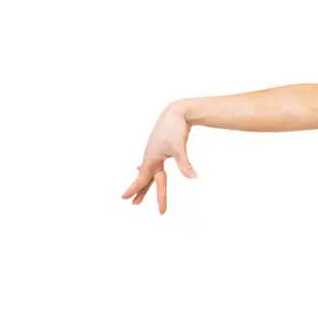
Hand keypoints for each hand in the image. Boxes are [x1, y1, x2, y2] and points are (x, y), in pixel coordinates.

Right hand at [120, 100, 197, 214]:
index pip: (142, 178)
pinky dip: (147, 170)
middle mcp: (151, 156)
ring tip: (138, 195)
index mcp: (152, 158)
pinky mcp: (160, 148)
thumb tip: (193, 177)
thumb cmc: (175, 128)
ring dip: (144, 184)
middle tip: (134, 205)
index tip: (124, 198)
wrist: (176, 112)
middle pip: (147, 179)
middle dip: (142, 193)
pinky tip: (140, 168)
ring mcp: (154, 152)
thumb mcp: (179, 148)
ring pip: (149, 173)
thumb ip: (184, 164)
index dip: (134, 189)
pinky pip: (151, 164)